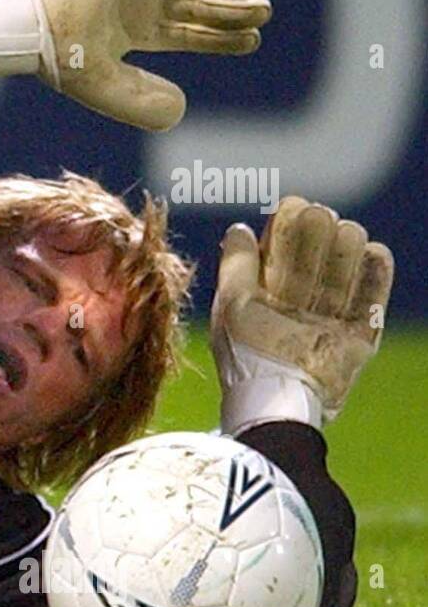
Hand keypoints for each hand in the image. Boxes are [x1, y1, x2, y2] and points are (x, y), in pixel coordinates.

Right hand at [19, 0, 270, 130]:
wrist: (26, 33)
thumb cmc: (56, 59)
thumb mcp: (104, 87)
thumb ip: (140, 102)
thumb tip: (182, 110)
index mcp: (133, 30)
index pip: (186, 33)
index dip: (219, 37)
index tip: (253, 40)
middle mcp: (137, 1)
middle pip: (194, 2)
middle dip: (229, 6)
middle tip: (263, 10)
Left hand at [211, 197, 393, 434]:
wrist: (279, 400)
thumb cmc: (247, 354)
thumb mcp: (231, 305)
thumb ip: (236, 266)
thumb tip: (238, 229)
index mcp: (262, 300)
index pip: (280, 255)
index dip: (287, 228)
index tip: (293, 205)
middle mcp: (296, 310)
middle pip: (314, 261)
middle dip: (317, 234)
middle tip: (319, 215)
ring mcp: (327, 324)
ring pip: (343, 276)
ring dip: (345, 249)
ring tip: (345, 230)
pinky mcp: (357, 341)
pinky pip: (372, 302)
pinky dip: (375, 276)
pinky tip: (374, 250)